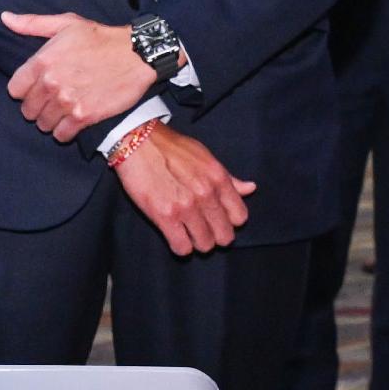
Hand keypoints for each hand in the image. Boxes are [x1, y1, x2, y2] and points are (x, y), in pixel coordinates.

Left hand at [2, 10, 156, 142]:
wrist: (137, 54)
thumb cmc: (101, 38)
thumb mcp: (66, 24)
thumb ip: (32, 24)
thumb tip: (5, 18)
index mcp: (42, 61)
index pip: (14, 89)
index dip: (25, 90)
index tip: (37, 88)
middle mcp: (51, 83)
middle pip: (27, 110)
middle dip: (37, 106)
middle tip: (52, 100)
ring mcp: (67, 101)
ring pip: (43, 125)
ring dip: (51, 120)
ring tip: (63, 110)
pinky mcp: (84, 116)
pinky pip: (62, 135)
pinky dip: (66, 131)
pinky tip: (73, 121)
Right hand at [114, 123, 253, 256]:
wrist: (137, 142)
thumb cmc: (171, 148)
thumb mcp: (205, 157)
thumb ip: (228, 178)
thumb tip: (250, 188)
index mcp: (218, 179)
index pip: (240, 216)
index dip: (230, 222)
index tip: (218, 219)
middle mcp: (206, 194)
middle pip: (224, 236)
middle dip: (215, 236)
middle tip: (203, 230)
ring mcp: (186, 207)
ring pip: (204, 244)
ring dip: (197, 242)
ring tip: (187, 233)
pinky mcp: (165, 217)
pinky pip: (182, 248)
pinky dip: (181, 247)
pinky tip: (175, 237)